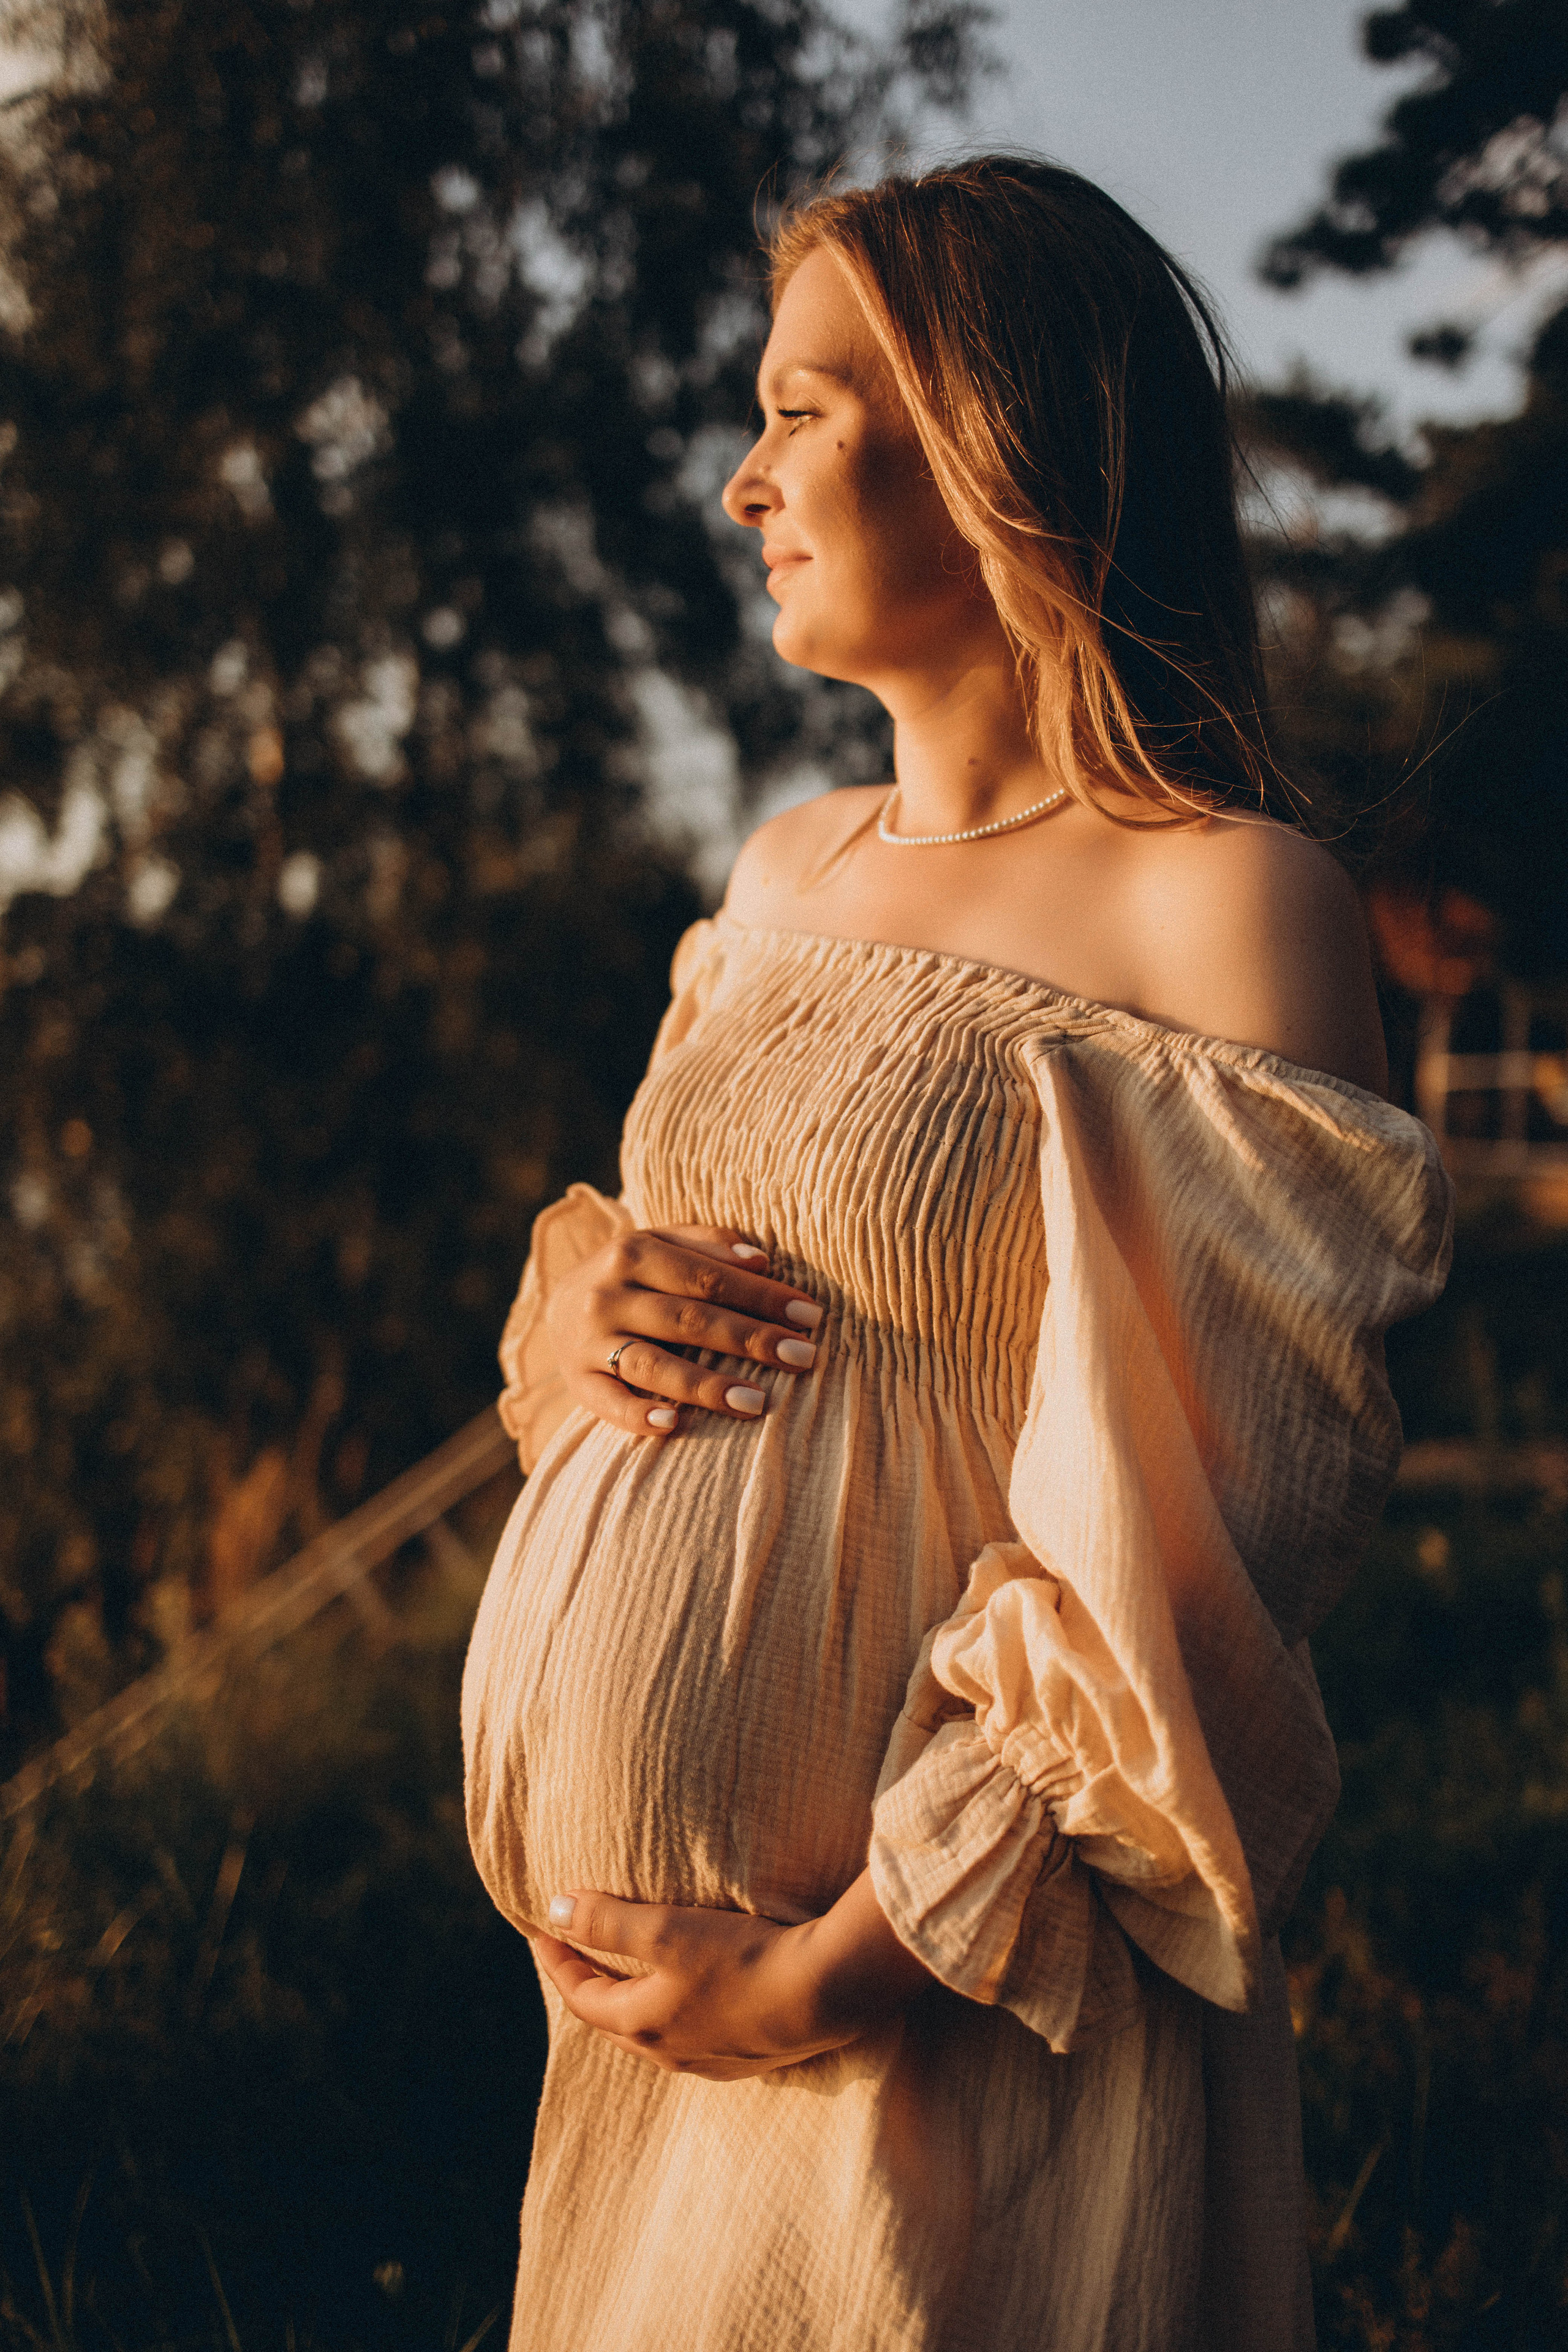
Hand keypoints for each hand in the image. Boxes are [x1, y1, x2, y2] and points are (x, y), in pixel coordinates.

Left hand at [535, 1871, 936, 2080]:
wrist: (826, 1993)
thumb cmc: (742, 1959)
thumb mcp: (666, 1930)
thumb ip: (607, 1921)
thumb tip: (552, 1911)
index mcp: (643, 2025)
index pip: (581, 1997)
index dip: (557, 1962)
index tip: (539, 1932)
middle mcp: (672, 2053)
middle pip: (613, 2020)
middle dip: (589, 1986)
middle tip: (574, 1955)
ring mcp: (712, 2060)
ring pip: (654, 2032)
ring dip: (632, 2002)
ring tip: (628, 1974)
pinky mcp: (750, 2055)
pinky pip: (692, 2037)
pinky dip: (673, 2012)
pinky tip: (691, 1999)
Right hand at [546, 1222, 823, 1439]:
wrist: (558, 1303)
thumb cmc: (631, 1274)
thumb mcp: (660, 1243)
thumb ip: (708, 1244)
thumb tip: (762, 1259)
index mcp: (633, 1252)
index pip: (709, 1277)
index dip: (762, 1297)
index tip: (811, 1316)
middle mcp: (609, 1295)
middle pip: (688, 1319)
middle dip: (750, 1339)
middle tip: (803, 1358)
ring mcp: (589, 1341)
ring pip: (652, 1364)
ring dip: (705, 1384)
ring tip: (756, 1402)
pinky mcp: (577, 1381)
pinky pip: (607, 1402)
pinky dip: (637, 1415)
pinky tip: (672, 1425)